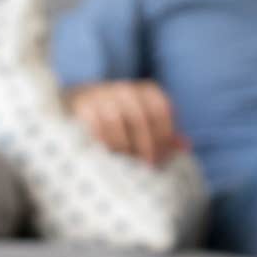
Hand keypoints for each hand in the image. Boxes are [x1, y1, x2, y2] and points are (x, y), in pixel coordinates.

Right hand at [63, 79, 187, 165]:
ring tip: (126, 166)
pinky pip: (92, 127)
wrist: (71, 106)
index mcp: (142, 91)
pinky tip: (106, 158)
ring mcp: (99, 96)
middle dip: (146, 146)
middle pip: (139, 117)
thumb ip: (162, 134)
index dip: (164, 134)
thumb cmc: (115, 120)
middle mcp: (121, 89)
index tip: (162, 157)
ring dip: (123, 148)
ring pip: (115, 122)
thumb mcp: (141, 123)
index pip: (160, 108)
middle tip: (146, 167)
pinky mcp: (79, 106)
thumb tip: (185, 146)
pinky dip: (101, 144)